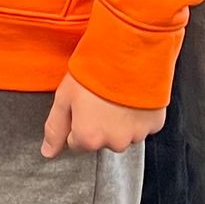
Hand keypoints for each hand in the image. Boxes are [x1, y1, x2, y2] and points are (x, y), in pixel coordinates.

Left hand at [42, 75, 166, 157]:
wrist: (130, 51)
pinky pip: (144, 125)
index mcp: (89, 138)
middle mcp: (114, 142)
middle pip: (102, 140)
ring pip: (124, 134)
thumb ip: (55, 128)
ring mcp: (137, 134)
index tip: (82, 102)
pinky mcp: (156, 124)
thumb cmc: (96, 70)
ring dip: (120, 120)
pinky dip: (139, 114)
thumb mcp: (65, 95)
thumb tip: (48, 152)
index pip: (76, 142)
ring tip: (118, 93)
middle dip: (100, 123)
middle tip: (100, 96)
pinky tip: (133, 95)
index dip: (77, 120)